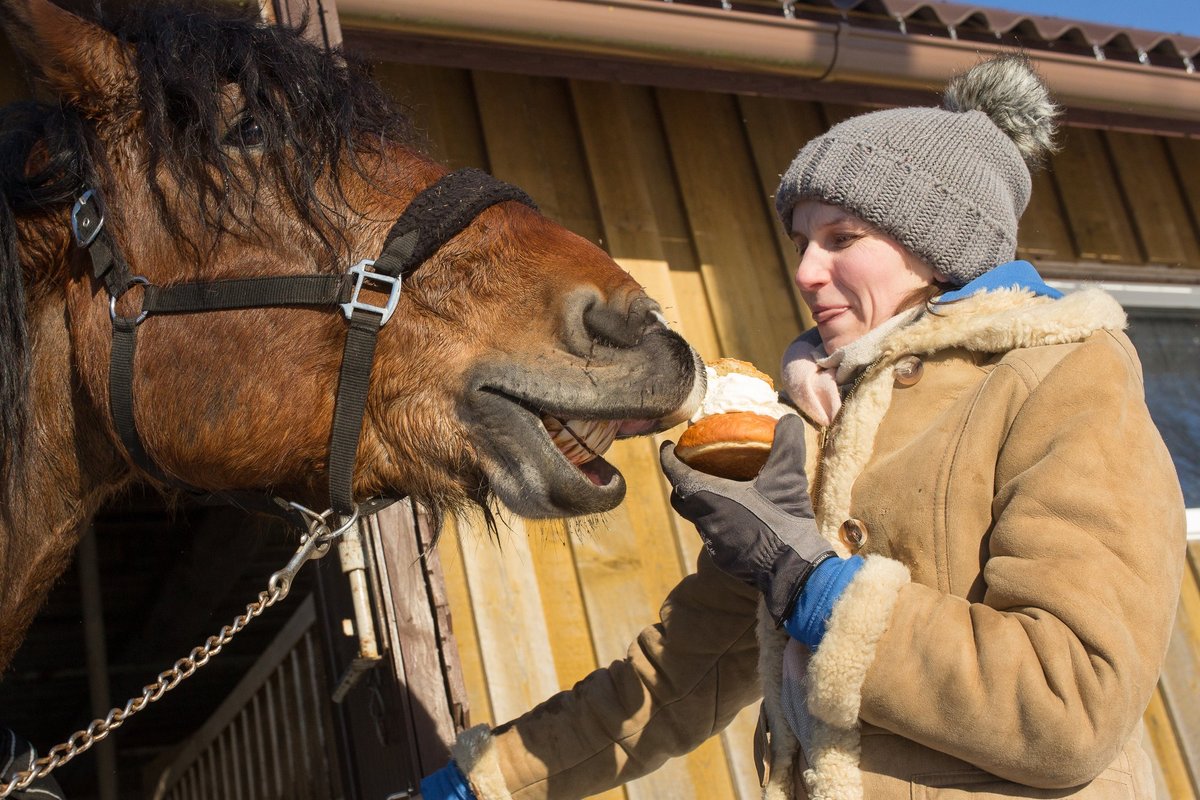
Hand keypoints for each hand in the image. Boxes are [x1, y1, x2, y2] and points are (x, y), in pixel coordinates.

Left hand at [659, 414, 834, 625]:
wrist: (794, 569)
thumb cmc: (784, 519)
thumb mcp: (788, 476)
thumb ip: (787, 443)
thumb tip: (788, 418)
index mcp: (711, 498)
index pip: (676, 474)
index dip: (668, 459)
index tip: (666, 448)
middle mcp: (705, 521)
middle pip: (680, 499)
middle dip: (680, 482)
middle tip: (691, 467)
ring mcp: (714, 543)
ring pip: (698, 518)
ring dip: (702, 503)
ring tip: (719, 489)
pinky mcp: (726, 559)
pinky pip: (714, 535)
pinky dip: (719, 521)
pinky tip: (740, 517)